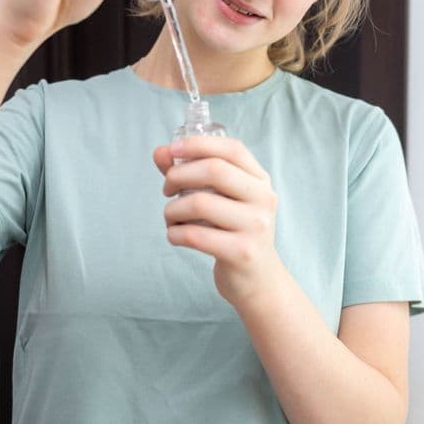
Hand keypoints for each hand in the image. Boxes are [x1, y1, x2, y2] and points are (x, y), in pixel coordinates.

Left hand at [153, 136, 287, 308]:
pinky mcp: (242, 252)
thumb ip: (190, 174)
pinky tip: (175, 235)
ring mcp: (256, 226)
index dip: (199, 144)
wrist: (258, 280)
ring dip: (172, 209)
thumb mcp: (221, 200)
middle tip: (166, 189)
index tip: (172, 149)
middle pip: (214, 170)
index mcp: (260, 180)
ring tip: (171, 218)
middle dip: (178, 175)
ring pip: (199, 203)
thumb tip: (160, 153)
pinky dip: (175, 233)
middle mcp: (263, 199)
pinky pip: (195, 235)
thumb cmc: (233, 233)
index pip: (232, 149)